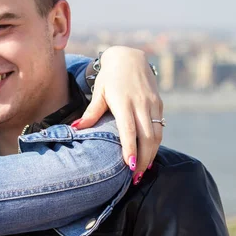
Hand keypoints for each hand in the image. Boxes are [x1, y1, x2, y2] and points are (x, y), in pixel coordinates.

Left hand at [74, 46, 162, 183]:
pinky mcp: (159, 103)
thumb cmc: (109, 77)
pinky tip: (148, 155)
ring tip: (141, 172)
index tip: (130, 166)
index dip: (131, 149)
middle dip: (143, 159)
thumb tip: (76, 129)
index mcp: (124, 101)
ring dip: (151, 155)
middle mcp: (141, 104)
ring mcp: (153, 104)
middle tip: (135, 178)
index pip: (129, 130)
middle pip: (147, 137)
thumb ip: (91, 112)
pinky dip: (155, 144)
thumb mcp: (98, 92)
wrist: (130, 57)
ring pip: (157, 134)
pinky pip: (160, 127)